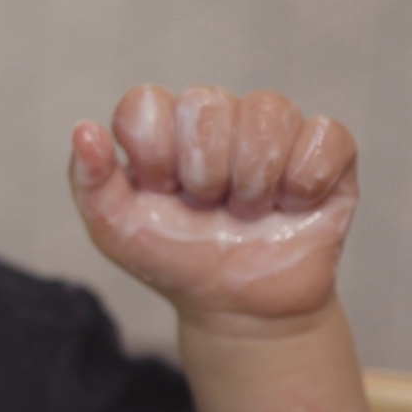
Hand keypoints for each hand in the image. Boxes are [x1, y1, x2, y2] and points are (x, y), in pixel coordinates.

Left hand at [69, 85, 356, 323]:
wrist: (237, 309)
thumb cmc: (173, 260)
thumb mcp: (116, 232)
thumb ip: (90, 182)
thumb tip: (84, 130)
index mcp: (161, 129)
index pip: (145, 101)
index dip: (152, 150)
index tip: (159, 190)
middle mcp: (215, 119)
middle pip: (206, 103)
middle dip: (202, 171)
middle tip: (207, 207)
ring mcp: (272, 131)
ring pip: (268, 111)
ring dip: (253, 178)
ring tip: (247, 212)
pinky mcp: (326, 151)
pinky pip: (325, 135)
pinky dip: (304, 181)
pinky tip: (291, 206)